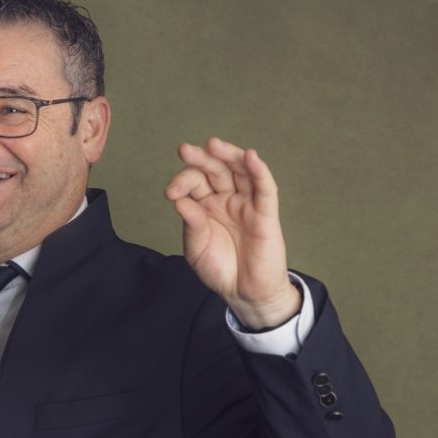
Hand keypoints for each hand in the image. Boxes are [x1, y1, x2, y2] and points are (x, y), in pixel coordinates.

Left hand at [164, 137, 301, 329]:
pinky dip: (259, 171)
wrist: (243, 293)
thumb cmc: (219, 268)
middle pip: (215, 170)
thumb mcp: (196, 248)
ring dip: (229, 155)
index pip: (194, 182)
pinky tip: (250, 156)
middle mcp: (226, 199)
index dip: (182, 181)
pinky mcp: (266, 214)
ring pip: (240, 171)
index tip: (171, 193)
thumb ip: (192, 224)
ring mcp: (246, 204)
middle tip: (185, 150)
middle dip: (200, 159)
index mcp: (205, 205)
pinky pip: (265, 188)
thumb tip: (180, 201)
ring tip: (213, 145)